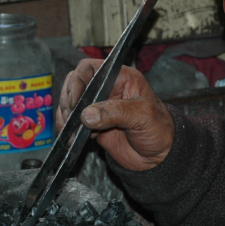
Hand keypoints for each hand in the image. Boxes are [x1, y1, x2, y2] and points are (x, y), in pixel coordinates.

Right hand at [56, 58, 174, 170]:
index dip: (79, 80)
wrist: (158, 157)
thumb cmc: (159, 129)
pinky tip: (71, 137)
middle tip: (71, 116)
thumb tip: (87, 115)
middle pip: (75, 84)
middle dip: (69, 99)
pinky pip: (72, 122)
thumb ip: (116, 112)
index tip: (76, 100)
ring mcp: (98, 107)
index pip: (91, 68)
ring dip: (65, 115)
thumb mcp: (143, 116)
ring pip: (71, 103)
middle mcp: (107, 89)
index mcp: (121, 78)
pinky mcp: (92, 125)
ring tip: (70, 129)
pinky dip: (67, 129)